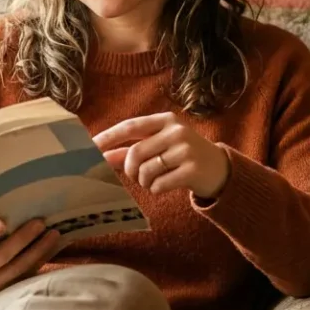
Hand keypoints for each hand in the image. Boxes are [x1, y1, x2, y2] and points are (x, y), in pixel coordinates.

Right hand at [0, 218, 62, 294]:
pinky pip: (29, 273)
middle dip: (22, 239)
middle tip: (39, 223)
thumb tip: (8, 204)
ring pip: (19, 268)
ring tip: (54, 233)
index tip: (2, 222)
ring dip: (39, 250)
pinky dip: (43, 258)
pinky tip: (55, 245)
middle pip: (1, 256)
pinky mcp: (11, 288)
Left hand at [92, 112, 230, 198]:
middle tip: (137, 176)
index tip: (89, 147)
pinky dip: (156, 189)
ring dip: (144, 181)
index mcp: (165, 120)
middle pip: (135, 153)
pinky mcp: (192, 169)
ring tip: (154, 181)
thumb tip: (101, 155)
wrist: (220, 169)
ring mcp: (186, 149)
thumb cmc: (182, 156)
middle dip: (130, 169)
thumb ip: (131, 150)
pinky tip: (165, 185)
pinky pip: (159, 184)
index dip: (108, 138)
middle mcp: (176, 131)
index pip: (130, 126)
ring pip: (146, 170)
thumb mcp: (159, 146)